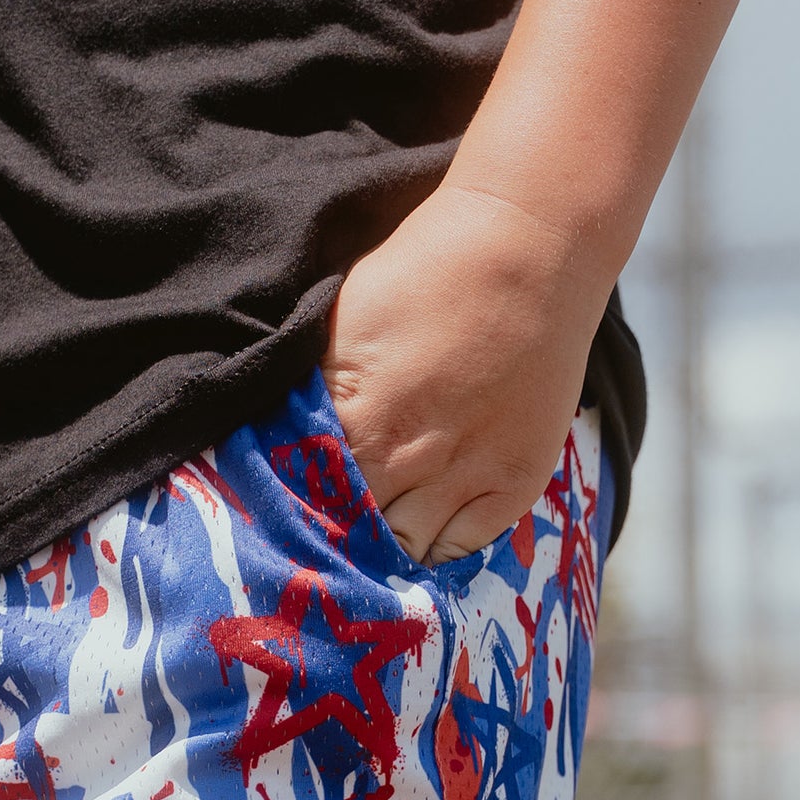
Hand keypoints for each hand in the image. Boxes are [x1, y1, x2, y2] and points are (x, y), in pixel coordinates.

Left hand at [321, 184, 612, 565]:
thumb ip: (307, 392)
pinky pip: (464, 550)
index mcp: (354, 417)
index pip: (303, 500)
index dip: (291, 513)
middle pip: (351, 536)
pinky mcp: (513, 483)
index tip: (283, 519)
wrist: (529, 248)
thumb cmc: (424, 273)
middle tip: (323, 534)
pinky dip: (436, 550)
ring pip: (405, 551)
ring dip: (383, 549)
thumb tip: (269, 439)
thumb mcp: (339, 324)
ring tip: (371, 534)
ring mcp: (465, 475)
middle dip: (334, 536)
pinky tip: (420, 532)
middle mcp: (408, 457)